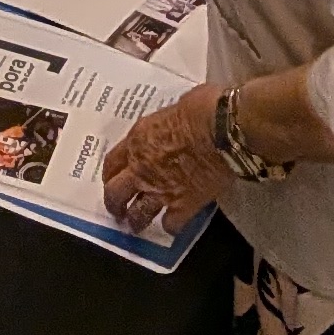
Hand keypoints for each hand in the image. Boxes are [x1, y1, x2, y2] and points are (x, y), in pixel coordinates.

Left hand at [103, 84, 232, 237]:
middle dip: (114, 203)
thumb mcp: (174, 108)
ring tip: (137, 226)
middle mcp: (142, 168)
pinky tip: (174, 225)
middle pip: (115, 193)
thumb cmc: (203, 109)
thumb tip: (175, 125)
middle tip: (117, 210)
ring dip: (136, 221)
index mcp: (138, 140)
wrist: (223, 129)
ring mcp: (161, 189)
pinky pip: (171, 224)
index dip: (110, 174)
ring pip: (138, 214)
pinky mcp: (184, 205)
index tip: (112, 179)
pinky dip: (172, 226)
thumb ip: (166, 124)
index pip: (112, 162)